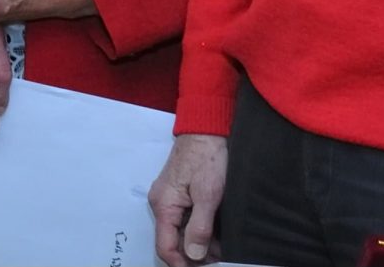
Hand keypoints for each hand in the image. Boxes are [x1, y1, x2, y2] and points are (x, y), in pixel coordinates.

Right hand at [149, 133, 228, 265]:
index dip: (181, 263)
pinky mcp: (179, 193)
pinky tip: (215, 230)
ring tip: (222, 246)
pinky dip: (199, 227)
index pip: (165, 246)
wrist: (207, 129)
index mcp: (164, 205)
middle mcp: (162, 203)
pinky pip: (184, 218)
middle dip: (194, 253)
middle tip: (219, 257)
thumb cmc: (208, 157)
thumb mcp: (209, 195)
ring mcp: (170, 198)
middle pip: (173, 240)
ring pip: (181, 230)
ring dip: (199, 241)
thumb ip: (199, 227)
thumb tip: (193, 254)